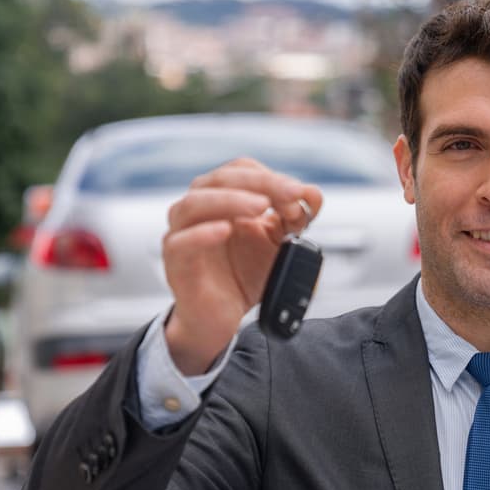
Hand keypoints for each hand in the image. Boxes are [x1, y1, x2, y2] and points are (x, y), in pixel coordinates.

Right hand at [162, 158, 321, 374]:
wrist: (221, 319)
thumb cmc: (242, 277)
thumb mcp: (278, 244)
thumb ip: (294, 219)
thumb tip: (313, 194)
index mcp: (221, 199)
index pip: (241, 171)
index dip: (271, 178)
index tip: (299, 194)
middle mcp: (198, 210)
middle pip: (220, 180)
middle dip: (259, 184)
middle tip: (290, 195)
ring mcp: (182, 234)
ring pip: (195, 204)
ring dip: (231, 200)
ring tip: (260, 207)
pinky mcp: (176, 262)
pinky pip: (181, 242)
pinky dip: (203, 233)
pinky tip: (225, 230)